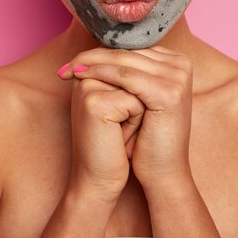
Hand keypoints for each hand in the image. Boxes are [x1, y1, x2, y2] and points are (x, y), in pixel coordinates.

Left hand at [59, 46, 192, 188]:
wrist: (162, 172)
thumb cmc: (146, 137)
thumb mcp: (137, 97)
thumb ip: (127, 70)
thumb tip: (95, 48)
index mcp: (177, 61)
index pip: (132, 48)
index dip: (102, 52)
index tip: (75, 60)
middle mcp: (181, 64)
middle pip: (128, 52)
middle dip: (93, 56)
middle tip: (66, 64)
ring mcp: (178, 76)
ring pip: (125, 61)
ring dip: (92, 63)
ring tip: (70, 69)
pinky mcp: (169, 91)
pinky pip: (126, 76)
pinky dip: (100, 73)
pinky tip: (81, 76)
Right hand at [66, 74, 145, 200]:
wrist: (100, 180)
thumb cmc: (115, 143)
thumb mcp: (123, 104)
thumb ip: (130, 77)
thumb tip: (150, 57)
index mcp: (90, 70)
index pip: (131, 63)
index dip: (138, 92)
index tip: (120, 117)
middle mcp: (86, 73)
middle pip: (135, 73)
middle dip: (137, 102)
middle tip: (117, 127)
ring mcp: (88, 86)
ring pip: (137, 85)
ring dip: (138, 110)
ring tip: (118, 130)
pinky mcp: (94, 102)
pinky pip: (134, 102)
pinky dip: (134, 123)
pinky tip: (117, 138)